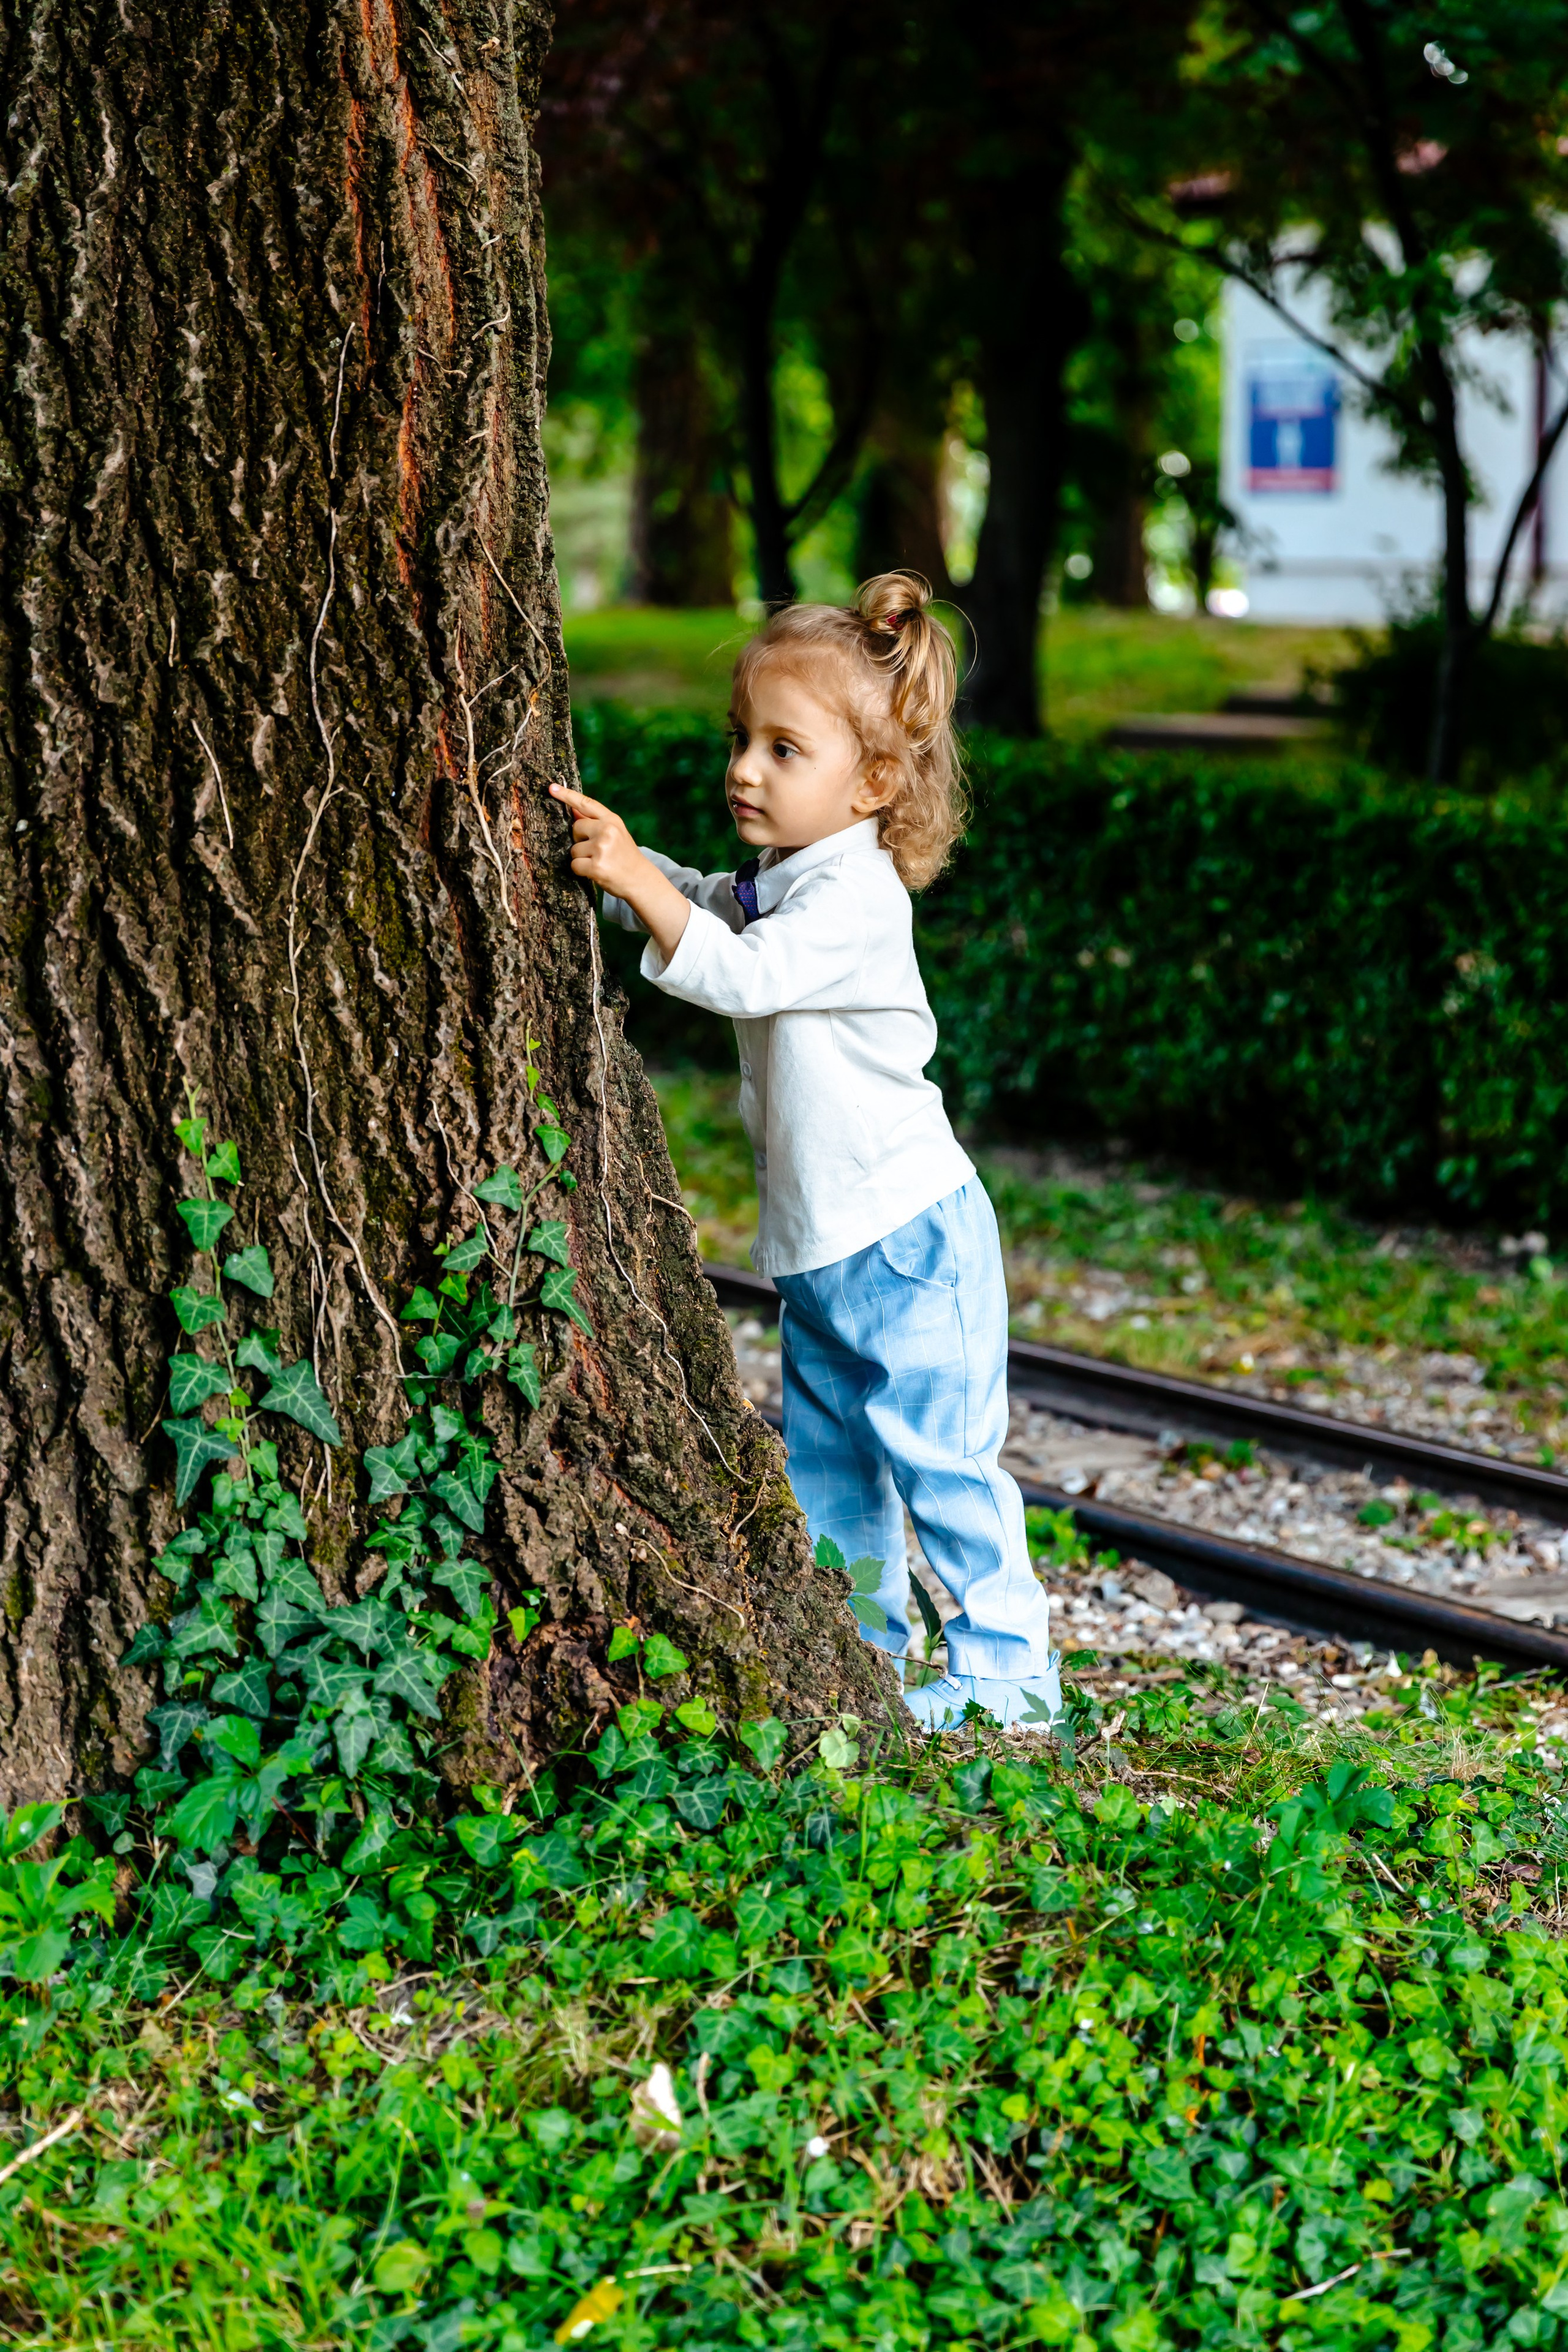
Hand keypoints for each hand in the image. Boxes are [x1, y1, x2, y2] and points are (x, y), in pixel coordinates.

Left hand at [549, 781, 647, 900]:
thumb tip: (573, 809)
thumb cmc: (624, 856)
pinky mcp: (596, 866)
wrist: (640, 879)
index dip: (567, 795)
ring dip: (581, 858)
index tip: (552, 788)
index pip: (586, 803)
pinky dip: (581, 870)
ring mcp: (602, 848)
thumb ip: (595, 821)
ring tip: (599, 862)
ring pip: (573, 849)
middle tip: (597, 850)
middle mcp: (607, 830)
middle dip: (580, 840)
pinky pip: (575, 865)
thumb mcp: (615, 833)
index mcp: (612, 820)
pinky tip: (595, 872)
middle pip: (575, 828)